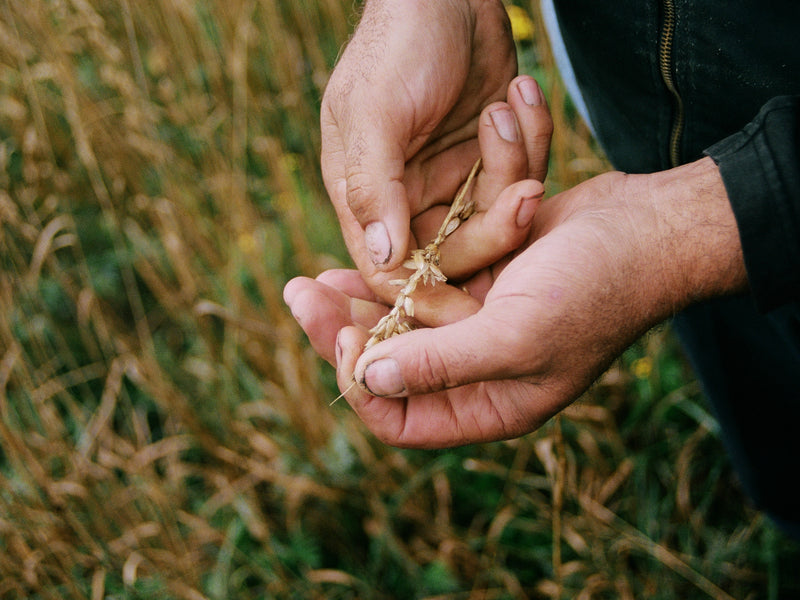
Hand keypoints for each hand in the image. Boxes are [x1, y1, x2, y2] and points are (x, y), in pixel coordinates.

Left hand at [285, 158, 746, 447]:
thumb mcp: (517, 336)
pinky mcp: (481, 283)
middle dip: (342, 332)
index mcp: (491, 403)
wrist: (645, 228)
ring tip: (312, 280)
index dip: (361, 382)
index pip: (402, 418)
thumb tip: (370, 380)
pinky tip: (355, 260)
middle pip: (392, 366)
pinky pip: (421, 288)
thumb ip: (443, 364)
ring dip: (358, 301)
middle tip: (298, 295)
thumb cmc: (596, 287)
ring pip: (400, 324)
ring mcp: (479, 326)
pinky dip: (391, 275)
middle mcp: (480, 372)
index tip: (341, 335)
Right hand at [324, 73, 551, 327]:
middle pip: (452, 255)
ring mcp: (452, 180)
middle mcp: (408, 197)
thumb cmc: (399, 44)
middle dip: (493, 229)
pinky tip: (520, 93)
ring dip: (515, 167)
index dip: (424, 296)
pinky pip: (519, 178)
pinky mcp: (490, 159)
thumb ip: (373, 187)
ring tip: (510, 107)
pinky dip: (531, 139)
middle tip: (525, 194)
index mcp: (366, 195)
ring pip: (494, 220)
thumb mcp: (375, 113)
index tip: (470, 309)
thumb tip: (381, 257)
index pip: (388, 270)